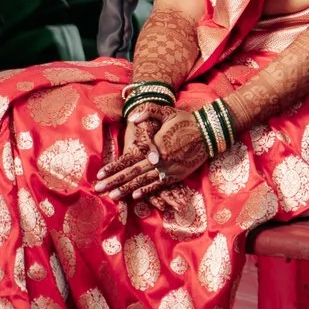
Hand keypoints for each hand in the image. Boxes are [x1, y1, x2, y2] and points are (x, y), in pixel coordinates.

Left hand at [94, 107, 213, 202]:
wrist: (210, 132)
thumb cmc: (186, 121)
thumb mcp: (167, 112)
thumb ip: (148, 112)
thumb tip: (132, 118)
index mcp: (154, 145)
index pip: (129, 159)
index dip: (113, 167)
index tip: (99, 175)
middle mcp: (159, 160)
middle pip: (133, 173)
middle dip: (114, 181)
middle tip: (98, 189)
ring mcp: (168, 169)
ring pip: (143, 181)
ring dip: (126, 189)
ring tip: (112, 196)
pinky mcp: (177, 175)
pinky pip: (159, 185)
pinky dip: (146, 191)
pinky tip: (135, 196)